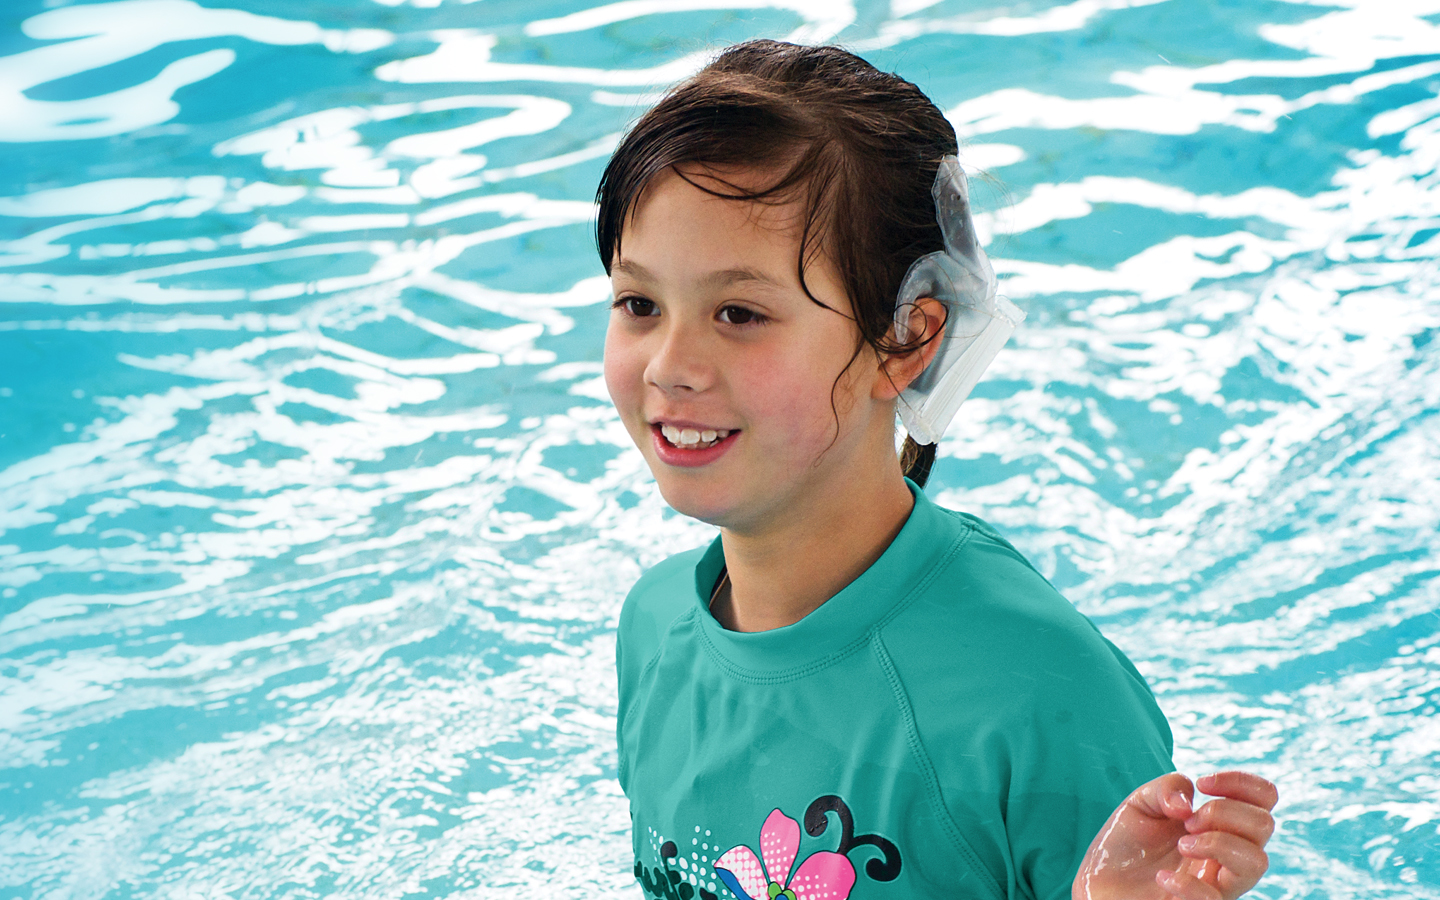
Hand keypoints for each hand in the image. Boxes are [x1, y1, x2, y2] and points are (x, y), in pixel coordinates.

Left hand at [1072, 771, 1277, 899]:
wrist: (1102, 883)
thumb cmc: (1127, 844)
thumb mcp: (1141, 802)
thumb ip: (1168, 788)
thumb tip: (1189, 805)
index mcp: (1222, 825)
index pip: (1264, 799)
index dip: (1242, 782)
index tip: (1203, 784)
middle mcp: (1229, 855)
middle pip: (1265, 825)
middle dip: (1222, 812)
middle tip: (1187, 822)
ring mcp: (1218, 885)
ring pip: (1257, 862)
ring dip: (1218, 843)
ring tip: (1182, 845)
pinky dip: (1189, 885)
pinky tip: (1163, 877)